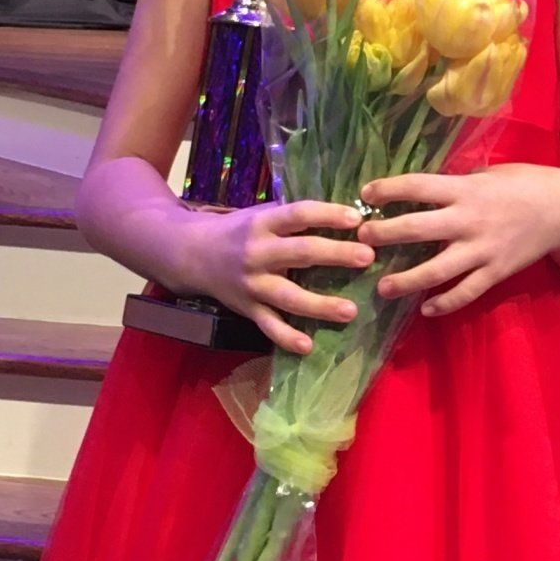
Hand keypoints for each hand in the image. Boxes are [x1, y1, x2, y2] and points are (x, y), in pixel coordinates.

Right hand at [179, 197, 374, 356]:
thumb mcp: (263, 215)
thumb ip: (296, 219)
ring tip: (350, 311)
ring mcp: (252, 283)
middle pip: (301, 253)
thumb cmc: (240, 231)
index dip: (327, 214)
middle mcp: (257, 252)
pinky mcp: (246, 308)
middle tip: (368, 257)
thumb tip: (350, 217)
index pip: (299, 214)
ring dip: (320, 305)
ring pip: (288, 296)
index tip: (357, 219)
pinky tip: (308, 346)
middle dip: (336, 254)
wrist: (192, 254)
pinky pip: (268, 326)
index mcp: (264, 223)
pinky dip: (286, 337)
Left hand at [360, 164, 559, 316]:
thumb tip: (422, 189)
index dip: (388, 189)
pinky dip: (445, 303)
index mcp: (465, 189)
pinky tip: (426, 309)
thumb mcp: (488, 174)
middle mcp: (469, 219)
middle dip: (385, 234)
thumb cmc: (524, 184)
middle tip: (362, 240)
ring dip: (406, 280)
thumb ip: (457, 183)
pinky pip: (466, 292)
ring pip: (436, 270)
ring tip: (383, 287)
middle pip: (417, 228)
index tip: (366, 193)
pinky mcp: (496, 272)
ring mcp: (482, 250)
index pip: (418, 187)